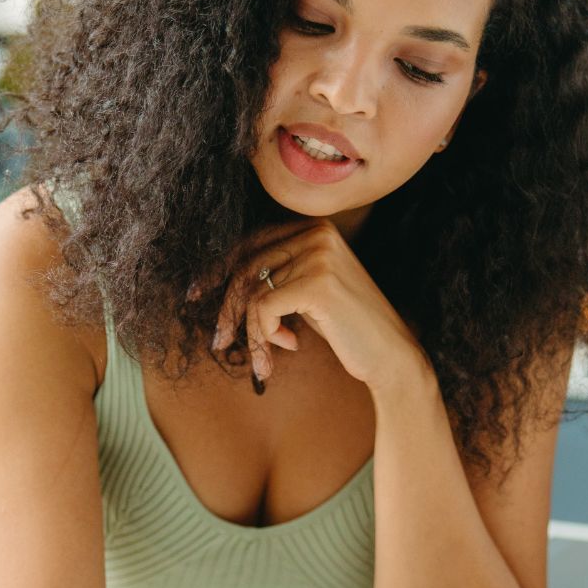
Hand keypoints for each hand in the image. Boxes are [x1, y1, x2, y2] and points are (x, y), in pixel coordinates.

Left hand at [199, 219, 426, 393]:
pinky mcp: (316, 285)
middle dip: (227, 309)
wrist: (391, 355)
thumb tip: (223, 281)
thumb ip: (278, 275)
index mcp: (315, 228)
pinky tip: (289, 347)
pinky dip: (265, 336)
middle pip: (245, 266)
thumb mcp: (309, 292)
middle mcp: (316, 234)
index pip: (251, 243)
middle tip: (220, 343)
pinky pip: (263, 310)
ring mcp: (318, 256)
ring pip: (251, 292)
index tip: (196, 295)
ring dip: (252, 333)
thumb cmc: (349, 329)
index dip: (218, 270)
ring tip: (264, 359)